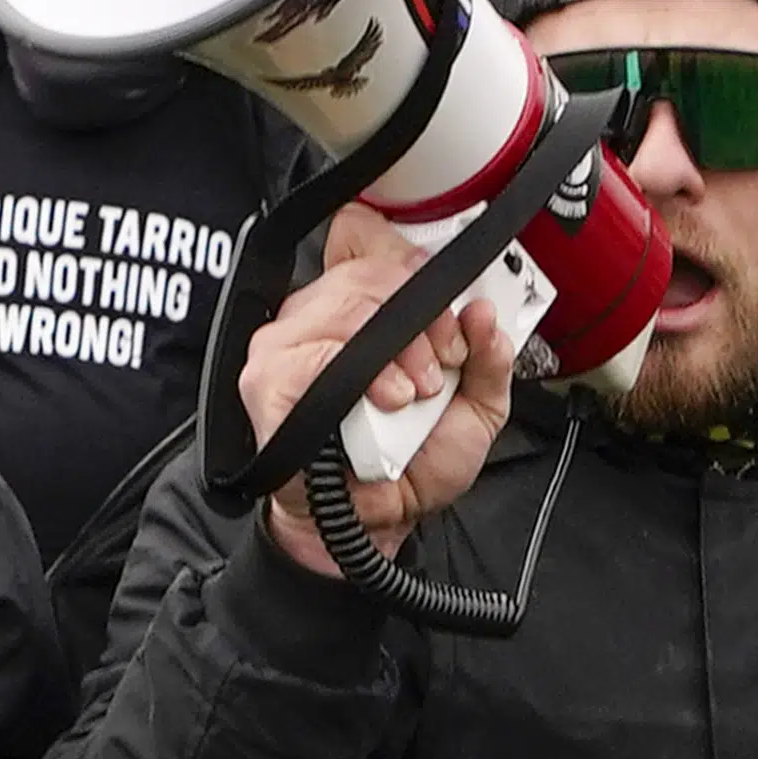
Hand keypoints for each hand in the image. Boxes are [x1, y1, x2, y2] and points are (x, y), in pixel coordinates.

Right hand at [244, 205, 518, 579]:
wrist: (379, 523)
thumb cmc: (413, 463)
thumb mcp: (476, 406)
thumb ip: (489, 357)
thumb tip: (486, 311)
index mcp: (361, 307)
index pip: (363, 235)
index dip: (408, 259)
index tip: (449, 307)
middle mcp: (318, 315)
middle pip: (367, 266)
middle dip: (422, 312)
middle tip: (443, 361)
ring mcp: (286, 345)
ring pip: (345, 303)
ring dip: (397, 346)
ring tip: (413, 392)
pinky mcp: (268, 382)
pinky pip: (313, 353)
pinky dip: (360, 373)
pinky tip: (383, 401)